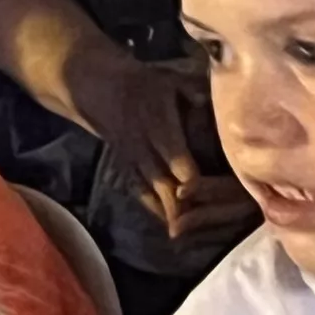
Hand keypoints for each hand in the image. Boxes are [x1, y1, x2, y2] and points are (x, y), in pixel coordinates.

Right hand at [67, 47, 224, 223]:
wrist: (99, 89)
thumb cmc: (145, 84)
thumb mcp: (169, 81)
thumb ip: (193, 92)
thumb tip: (215, 101)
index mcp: (158, 125)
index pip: (175, 158)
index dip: (190, 178)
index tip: (205, 193)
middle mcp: (144, 147)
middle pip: (164, 182)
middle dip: (182, 205)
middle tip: (205, 226)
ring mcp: (134, 160)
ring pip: (152, 191)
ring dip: (170, 213)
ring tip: (187, 234)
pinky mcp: (127, 167)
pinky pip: (141, 192)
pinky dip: (156, 209)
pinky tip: (172, 225)